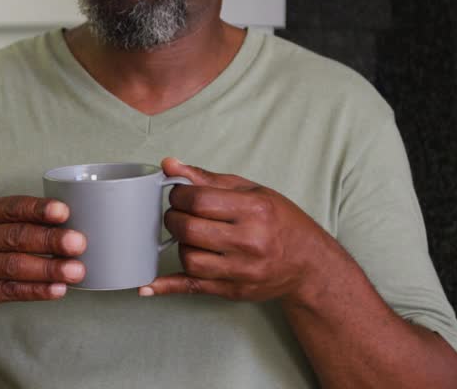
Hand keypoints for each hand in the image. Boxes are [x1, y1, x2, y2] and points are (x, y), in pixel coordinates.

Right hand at [0, 196, 86, 329]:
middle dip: (51, 239)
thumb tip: (62, 225)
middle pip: (16, 236)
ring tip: (77, 270)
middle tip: (79, 242)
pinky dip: (37, 290)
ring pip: (15, 265)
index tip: (64, 212)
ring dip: (50, 268)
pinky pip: (10, 291)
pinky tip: (58, 289)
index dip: (38, 209)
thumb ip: (9, 224)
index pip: (11, 208)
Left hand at [140, 158, 340, 306]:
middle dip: (173, 219)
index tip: (178, 195)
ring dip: (180, 245)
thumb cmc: (280, 221)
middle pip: (189, 230)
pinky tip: (148, 286)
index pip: (198, 200)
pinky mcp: (234, 291)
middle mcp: (250, 241)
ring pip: (189, 259)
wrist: (309, 263)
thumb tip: (169, 165)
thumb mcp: (251, 191)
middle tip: (178, 214)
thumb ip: (208, 179)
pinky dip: (167, 287)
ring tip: (189, 236)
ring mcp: (243, 270)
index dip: (178, 195)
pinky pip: (193, 288)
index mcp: (254, 210)